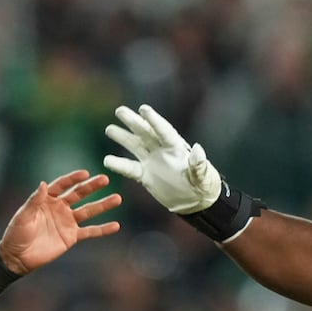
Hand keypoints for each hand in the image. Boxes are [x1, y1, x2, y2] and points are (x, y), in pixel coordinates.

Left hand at [0, 170, 120, 273]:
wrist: (18, 257)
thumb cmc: (16, 234)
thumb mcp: (23, 215)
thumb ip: (35, 200)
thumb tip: (43, 183)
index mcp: (47, 199)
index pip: (62, 185)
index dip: (73, 179)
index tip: (85, 173)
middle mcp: (60, 208)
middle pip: (79, 194)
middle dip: (92, 186)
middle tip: (105, 179)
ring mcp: (67, 222)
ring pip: (88, 211)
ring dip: (103, 205)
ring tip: (117, 198)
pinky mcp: (72, 237)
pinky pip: (90, 232)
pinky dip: (103, 229)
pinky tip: (116, 225)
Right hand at [103, 104, 221, 214]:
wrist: (196, 201)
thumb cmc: (204, 186)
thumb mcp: (204, 177)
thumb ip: (199, 165)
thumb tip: (198, 149)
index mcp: (177, 148)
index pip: (164, 131)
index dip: (154, 120)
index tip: (143, 109)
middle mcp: (162, 151)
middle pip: (146, 133)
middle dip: (133, 122)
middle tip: (119, 110)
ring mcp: (153, 162)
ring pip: (135, 146)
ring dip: (122, 138)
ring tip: (109, 129)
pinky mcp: (146, 175)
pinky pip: (130, 169)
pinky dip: (119, 165)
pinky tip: (107, 161)